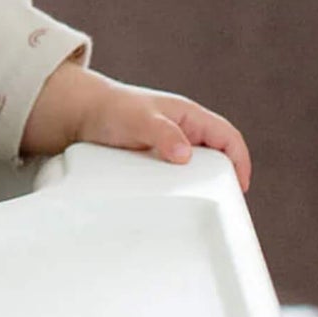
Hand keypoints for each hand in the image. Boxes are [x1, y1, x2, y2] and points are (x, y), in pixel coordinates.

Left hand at [76, 77, 252, 193]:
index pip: (228, 137)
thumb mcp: (137, 119)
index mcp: (189, 116)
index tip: (238, 188)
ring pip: (197, 168)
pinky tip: (174, 203)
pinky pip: (176, 176)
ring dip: (200, 186)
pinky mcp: (155, 160)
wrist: (78, 113)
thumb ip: (161, 132)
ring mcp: (169, 146)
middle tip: (220, 206)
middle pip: (217, 157)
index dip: (240, 161)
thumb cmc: (109, 108)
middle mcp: (183, 130)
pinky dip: (180, 189)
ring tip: (197, 208)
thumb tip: (185, 153)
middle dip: (222, 179)